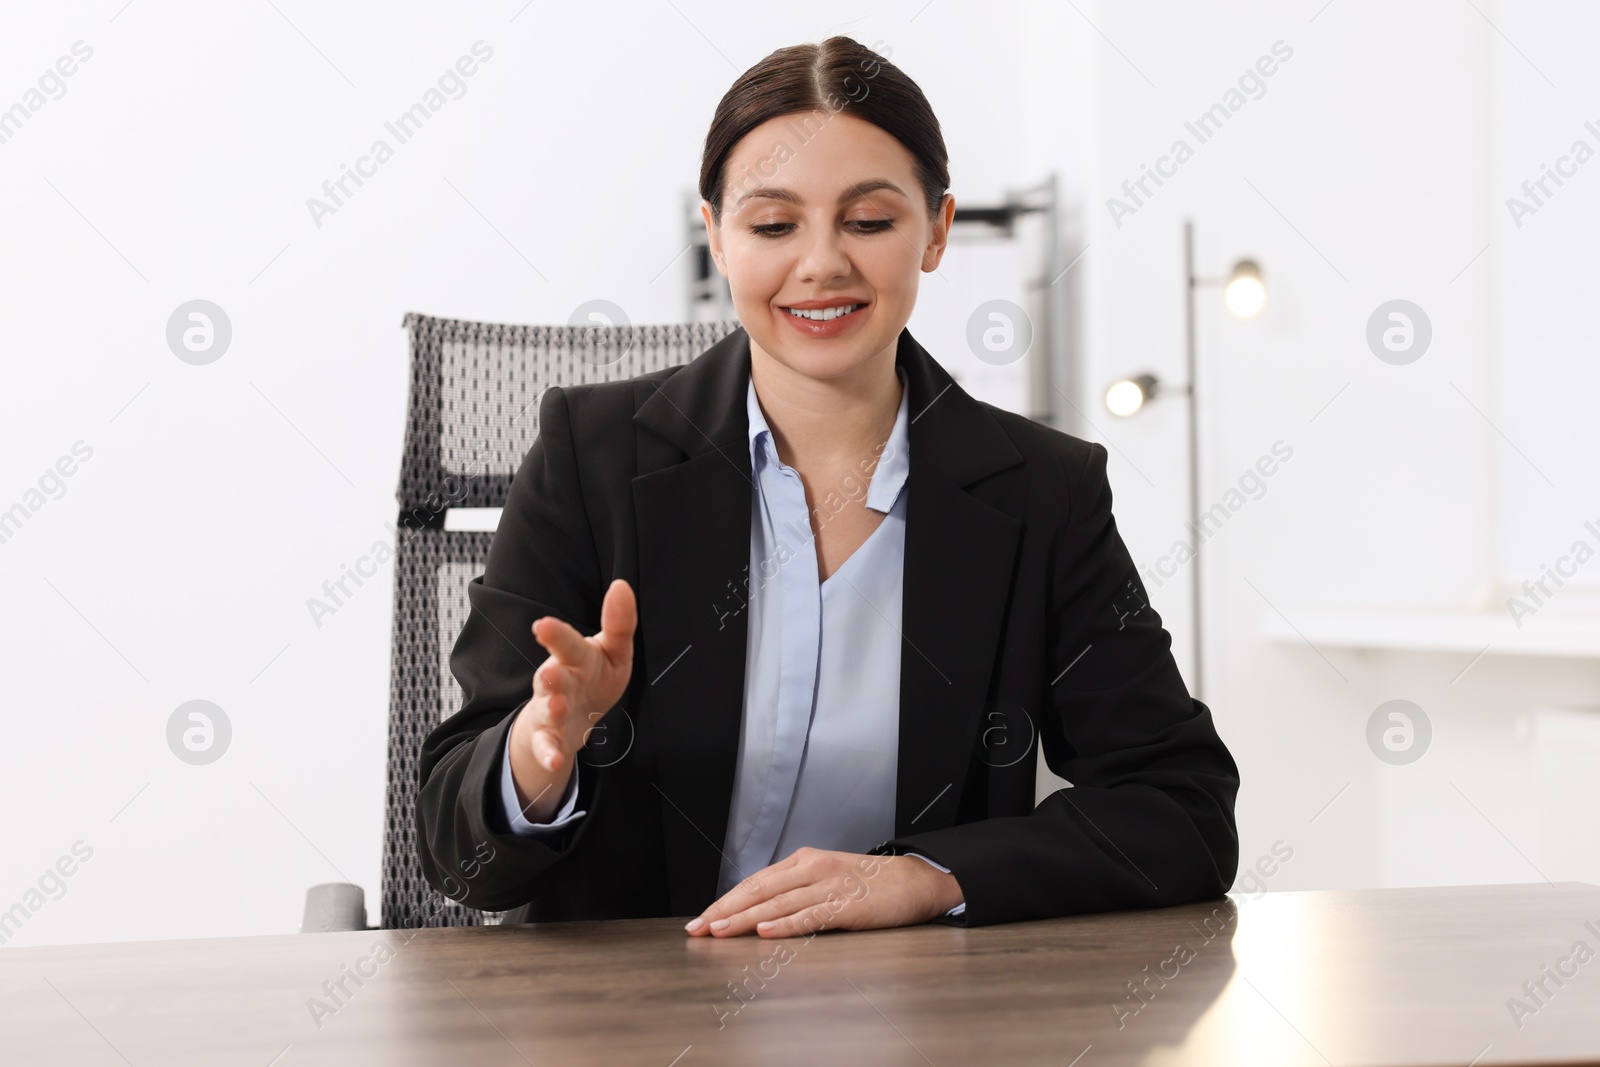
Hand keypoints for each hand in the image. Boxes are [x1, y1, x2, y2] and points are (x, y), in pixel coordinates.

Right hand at [507, 578, 636, 820]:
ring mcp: (551, 711)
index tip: (542, 626)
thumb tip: (622, 585)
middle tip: (549, 674)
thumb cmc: (593, 676)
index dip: (556, 634)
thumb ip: (619, 622)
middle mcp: (558, 682)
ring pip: (547, 710)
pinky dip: (550, 754)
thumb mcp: (612, 650)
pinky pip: (547, 747)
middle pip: (551, 677)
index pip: (566, 643)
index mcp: (574, 657)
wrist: (570, 720)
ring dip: (551, 709)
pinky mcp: (550, 739)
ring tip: (557, 707)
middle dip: (549, 676)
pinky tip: (557, 761)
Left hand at [684, 847, 963, 937]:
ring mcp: (828, 885)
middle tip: (698, 928)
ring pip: (777, 903)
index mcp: (803, 861)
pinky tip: (765, 932)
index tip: (701, 918)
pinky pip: (810, 915)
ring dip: (744, 919)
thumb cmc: (870, 883)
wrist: (915, 881)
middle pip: (758, 890)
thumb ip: (796, 889)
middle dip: (724, 910)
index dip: (725, 901)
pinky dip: (785, 924)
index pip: (755, 882)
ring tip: (719, 930)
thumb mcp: (827, 877)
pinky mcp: (846, 905)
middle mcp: (811, 868)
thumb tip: (758, 911)